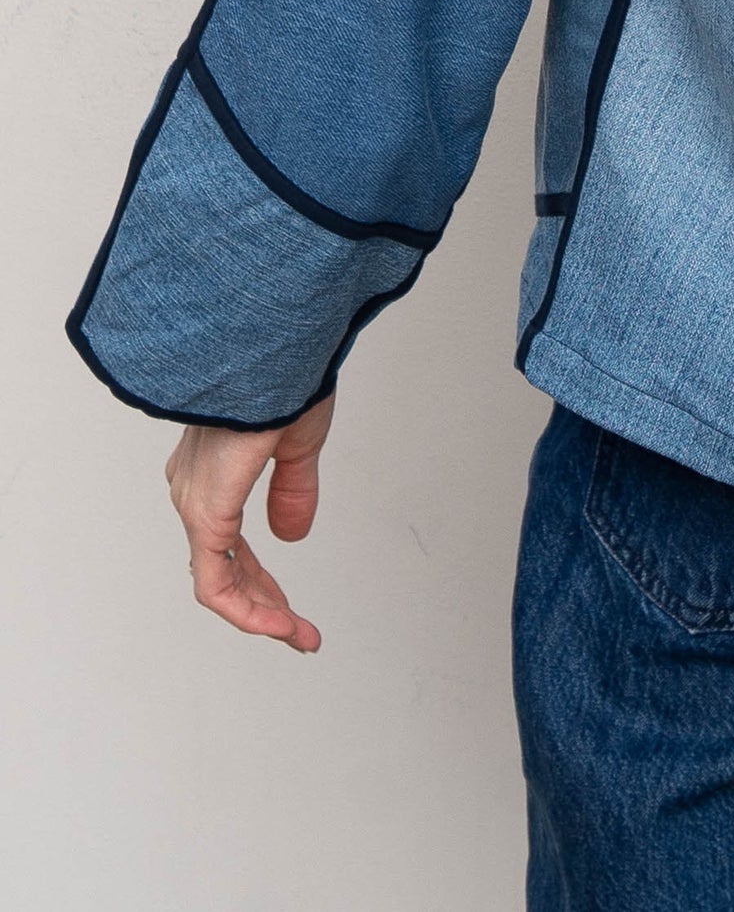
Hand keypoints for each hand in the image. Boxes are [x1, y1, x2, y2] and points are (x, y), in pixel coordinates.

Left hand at [164, 393, 333, 651]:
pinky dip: (248, 609)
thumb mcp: (298, 440)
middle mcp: (193, 488)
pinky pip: (216, 581)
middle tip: (299, 630)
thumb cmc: (284, 371)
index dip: (263, 580)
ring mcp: (194, 501)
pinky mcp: (205, 512)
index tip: (295, 607)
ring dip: (261, 611)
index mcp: (212, 468)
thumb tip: (291, 536)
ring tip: (298, 633)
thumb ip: (292, 489)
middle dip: (264, 602)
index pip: (230, 543)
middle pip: (223, 566)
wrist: (271, 341)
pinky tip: (280, 624)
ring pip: (218, 577)